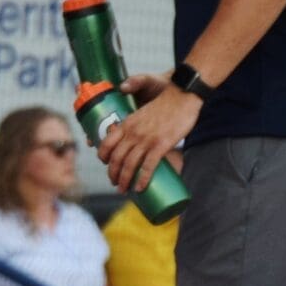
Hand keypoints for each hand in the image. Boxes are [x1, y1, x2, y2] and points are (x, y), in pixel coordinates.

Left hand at [97, 75, 198, 193]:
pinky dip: (142, 179)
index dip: (103, 157)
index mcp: (126, 124)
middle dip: (113, 174)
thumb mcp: (142, 112)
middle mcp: (132, 133)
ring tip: (124, 189)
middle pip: (116, 158)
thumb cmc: (164, 105)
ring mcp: (146, 139)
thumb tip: (133, 139)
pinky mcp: (161, 145)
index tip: (106, 165)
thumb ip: (135, 125)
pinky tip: (140, 188)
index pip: (106, 144)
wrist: (182, 96)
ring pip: (129, 165)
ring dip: (124, 180)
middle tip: (115, 183)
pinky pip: (148, 166)